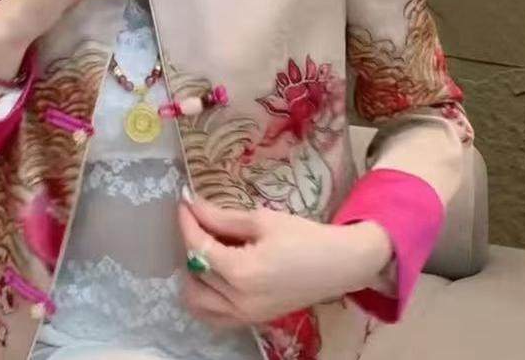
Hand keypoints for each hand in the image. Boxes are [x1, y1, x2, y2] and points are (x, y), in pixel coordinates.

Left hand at [177, 189, 393, 328]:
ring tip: (204, 248)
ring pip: (197, 301)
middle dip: (190, 243)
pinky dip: (204, 296)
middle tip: (196, 222)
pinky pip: (213, 316)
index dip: (187, 222)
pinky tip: (212, 274)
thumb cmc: (304, 237)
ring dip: (193, 274)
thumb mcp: (262, 220)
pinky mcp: (251, 321)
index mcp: (242, 273)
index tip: (184, 203)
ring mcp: (245, 316)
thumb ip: (222, 218)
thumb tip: (193, 205)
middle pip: (195, 272)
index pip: (199, 247)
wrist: (340, 265)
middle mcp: (239, 301)